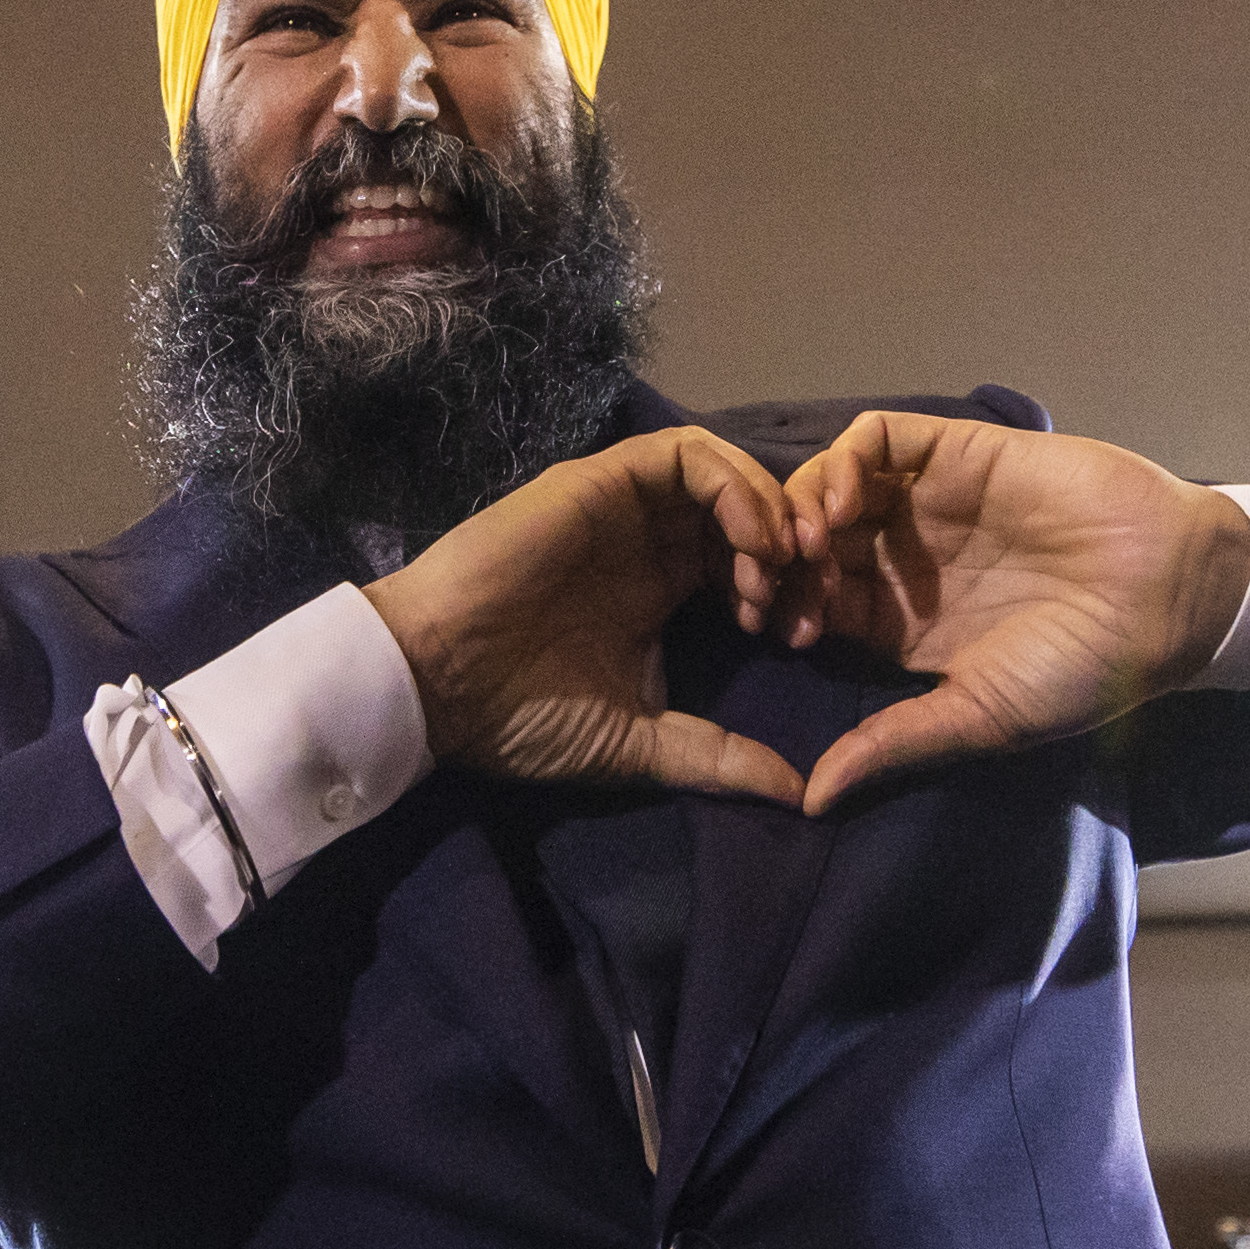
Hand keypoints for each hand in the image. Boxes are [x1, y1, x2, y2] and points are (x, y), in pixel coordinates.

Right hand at [361, 429, 805, 803]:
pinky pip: (686, 455)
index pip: (744, 564)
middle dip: (794, 547)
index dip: (787, 590)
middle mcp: (646, 542)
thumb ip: (714, 757)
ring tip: (782, 564)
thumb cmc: (519, 716)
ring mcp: (623, 508)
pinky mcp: (600, 482)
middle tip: (811, 593)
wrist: (438, 685)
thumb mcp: (635, 744)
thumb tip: (795, 792)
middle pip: (746, 513)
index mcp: (656, 593)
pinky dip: (733, 485)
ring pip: (725, 473)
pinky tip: (750, 538)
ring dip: (769, 509)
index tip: (802, 636)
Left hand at [777, 410, 1249, 811]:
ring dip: (800, 506)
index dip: (785, 610)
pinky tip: (842, 503)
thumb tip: (809, 801)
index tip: (780, 632)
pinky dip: (843, 461)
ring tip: (805, 543)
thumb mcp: (978, 716)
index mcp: (901, 623)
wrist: (1166, 597)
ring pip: (831, 486)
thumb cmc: (1080, 669)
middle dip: (777, 557)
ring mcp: (930, 502)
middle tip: (773, 580)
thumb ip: (892, 745)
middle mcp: (906, 559)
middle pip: (807, 541)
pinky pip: (879, 440)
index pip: (813, 603)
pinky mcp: (957, 454)